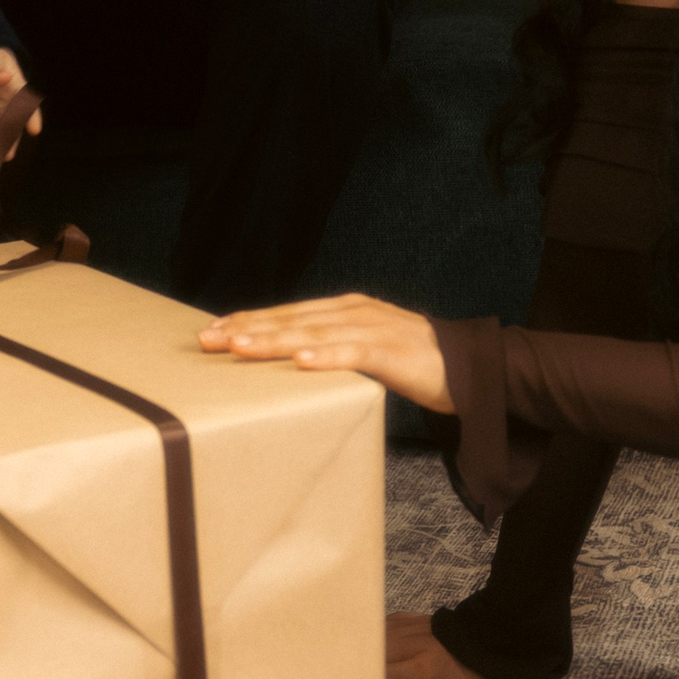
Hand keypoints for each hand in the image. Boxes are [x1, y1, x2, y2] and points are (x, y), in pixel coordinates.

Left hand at [197, 294, 451, 411]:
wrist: (471, 368)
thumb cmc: (413, 363)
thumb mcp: (365, 349)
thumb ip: (332, 350)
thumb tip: (291, 365)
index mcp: (346, 310)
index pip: (288, 313)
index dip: (250, 320)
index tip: (212, 330)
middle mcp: (355, 312)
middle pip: (292, 319)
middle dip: (248, 328)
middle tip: (207, 340)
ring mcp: (374, 329)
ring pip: (314, 333)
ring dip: (274, 339)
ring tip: (239, 346)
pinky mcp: (393, 352)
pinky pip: (355, 354)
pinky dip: (327, 357)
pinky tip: (301, 362)